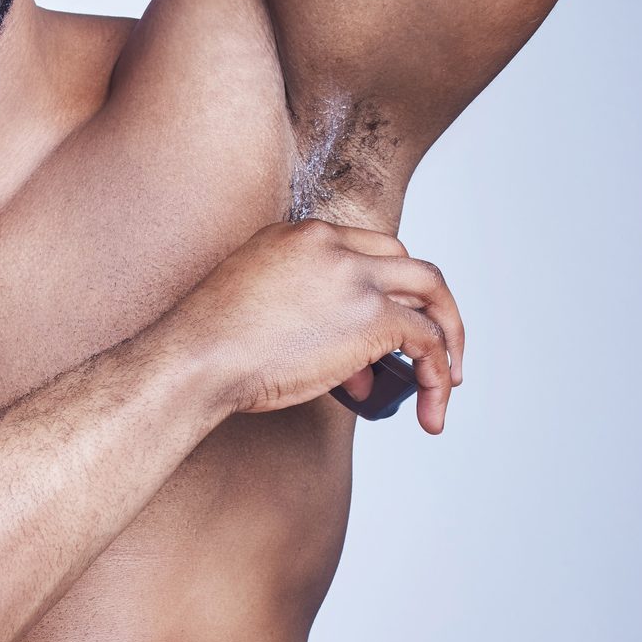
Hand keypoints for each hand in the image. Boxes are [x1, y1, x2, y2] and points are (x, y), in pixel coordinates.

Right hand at [174, 219, 464, 433]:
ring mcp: (355, 277)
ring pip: (431, 290)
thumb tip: (351, 366)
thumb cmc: (207, 347)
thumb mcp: (253, 304)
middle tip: (429, 347)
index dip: (375, 294)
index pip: (361, 250)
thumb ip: (302, 314)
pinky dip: (437, 374)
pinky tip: (432, 407)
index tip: (371, 339)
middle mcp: (331, 244)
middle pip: (405, 261)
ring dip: (446, 336)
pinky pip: (428, 340)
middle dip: (426, 305)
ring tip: (446, 382)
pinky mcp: (372, 315)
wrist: (195, 358)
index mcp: (297, 235)